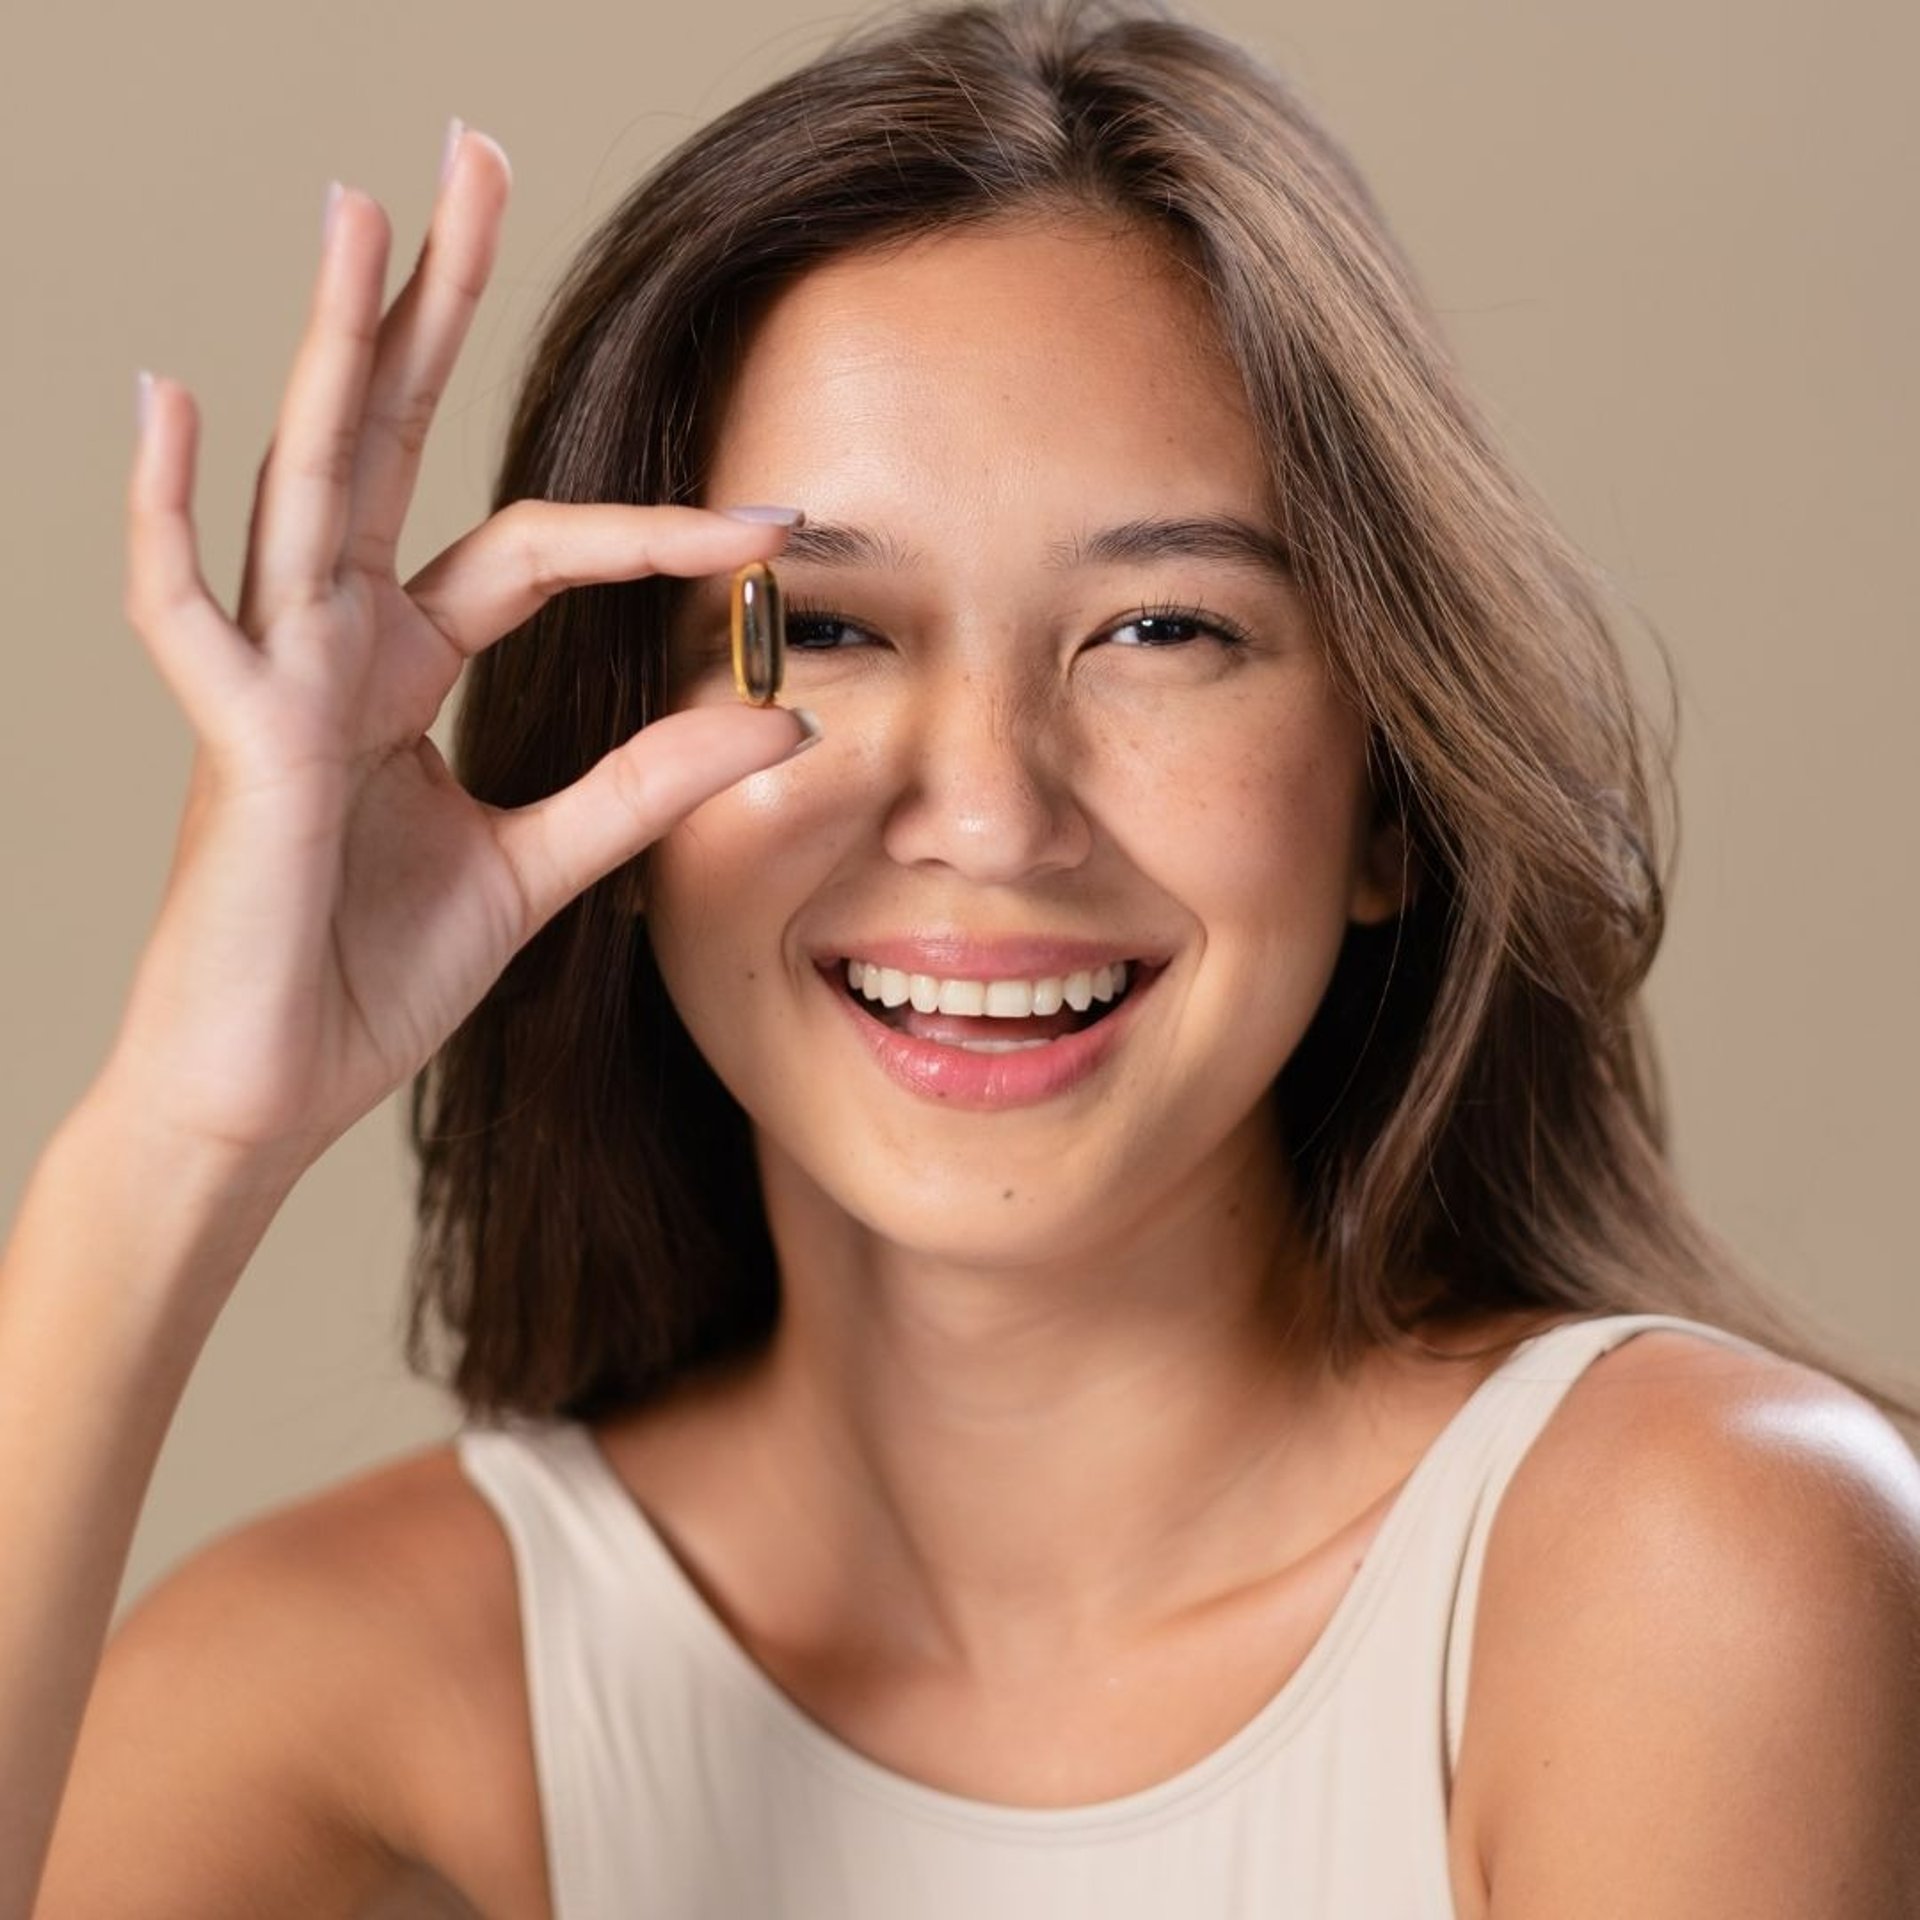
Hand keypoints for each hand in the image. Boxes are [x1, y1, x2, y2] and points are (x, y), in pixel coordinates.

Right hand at [105, 126, 807, 1184]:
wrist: (268, 1090)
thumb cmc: (365, 974)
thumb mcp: (538, 868)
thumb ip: (642, 787)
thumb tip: (776, 716)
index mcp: (403, 668)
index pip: (538, 547)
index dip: (655, 528)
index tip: (774, 522)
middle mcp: (336, 646)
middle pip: (399, 444)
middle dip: (438, 306)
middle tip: (476, 157)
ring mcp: (276, 681)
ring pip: (307, 483)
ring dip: (337, 352)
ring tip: (363, 218)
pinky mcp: (233, 744)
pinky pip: (188, 611)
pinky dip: (168, 511)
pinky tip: (168, 398)